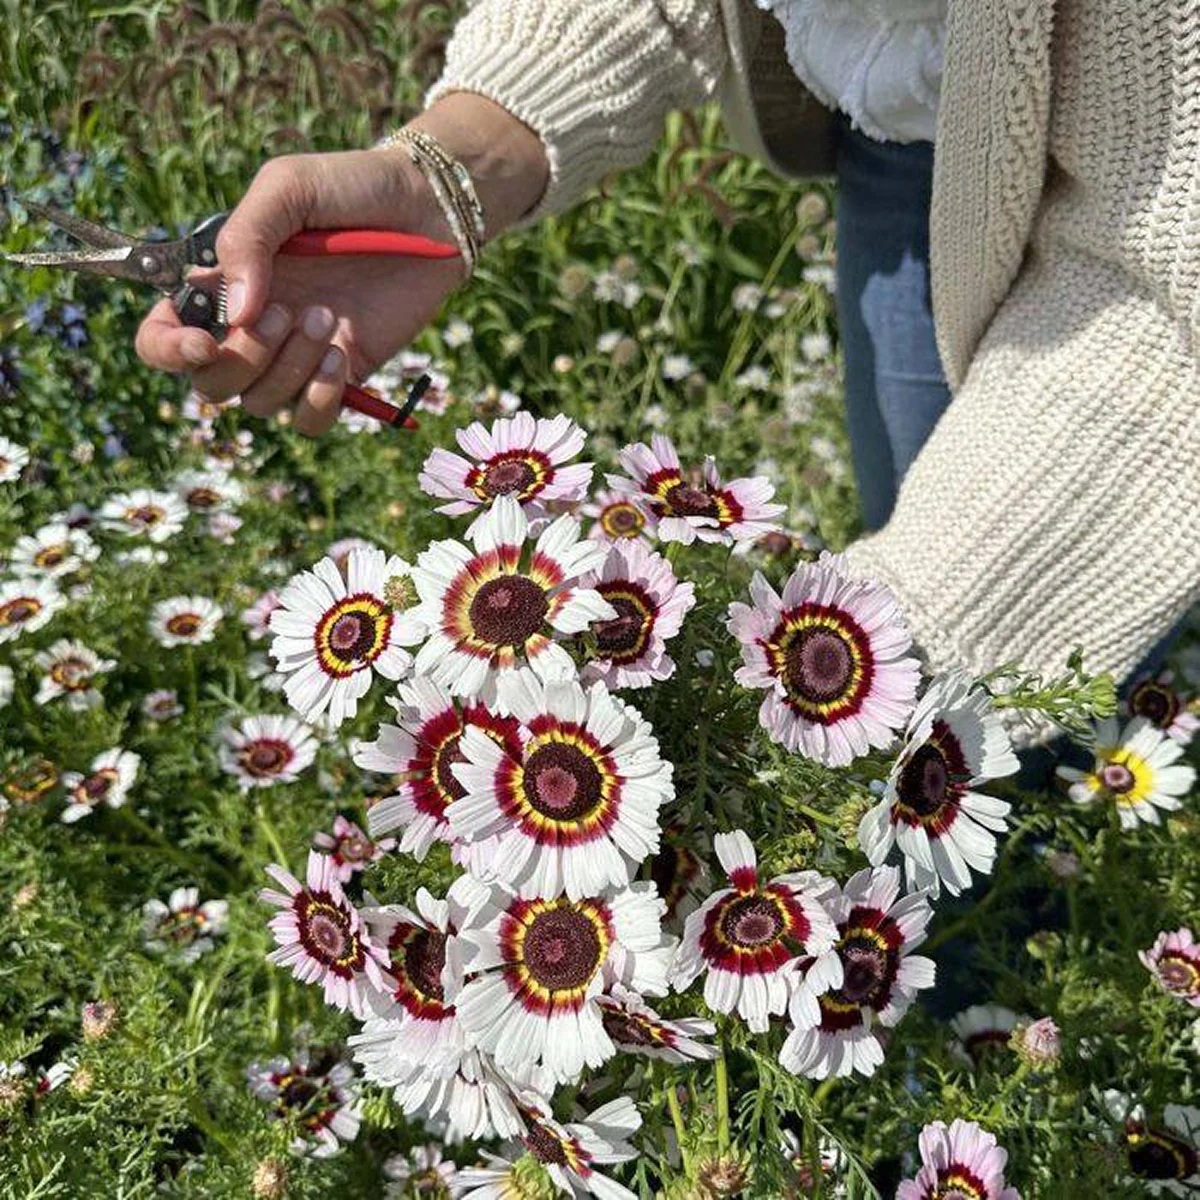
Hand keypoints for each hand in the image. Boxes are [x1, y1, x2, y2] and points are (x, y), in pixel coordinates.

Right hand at [134, 93, 549, 435]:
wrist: (428, 209)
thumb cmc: (352, 188)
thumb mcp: (288, 188)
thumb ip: (246, 238)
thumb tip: (234, 312)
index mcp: (223, 283)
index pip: (164, 338)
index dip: (169, 351)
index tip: (204, 343)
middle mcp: (253, 326)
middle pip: (211, 385)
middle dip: (243, 358)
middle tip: (286, 311)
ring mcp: (296, 355)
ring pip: (261, 403)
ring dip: (289, 367)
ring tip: (329, 316)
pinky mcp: (342, 375)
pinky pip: (310, 418)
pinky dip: (320, 397)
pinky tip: (342, 354)